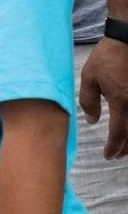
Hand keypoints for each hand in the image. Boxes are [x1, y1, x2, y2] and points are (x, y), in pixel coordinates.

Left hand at [78, 36, 127, 157]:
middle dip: (126, 149)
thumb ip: (88, 101)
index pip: (119, 133)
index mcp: (121, 101)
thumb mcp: (89, 78)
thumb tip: (92, 120)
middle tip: (117, 155)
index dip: (113, 147)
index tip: (108, 155)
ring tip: (126, 148)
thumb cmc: (107, 57)